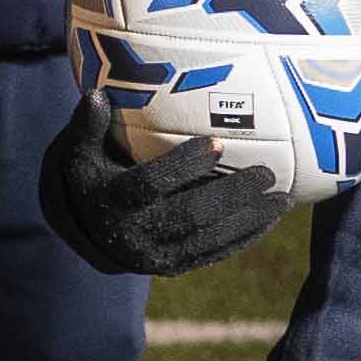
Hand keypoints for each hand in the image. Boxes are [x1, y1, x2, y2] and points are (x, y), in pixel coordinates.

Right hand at [39, 100, 284, 281]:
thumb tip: (96, 93)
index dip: (184, 166)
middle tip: (266, 175)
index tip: (217, 144)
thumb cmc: (90, 177)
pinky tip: (268, 220)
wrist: (87, 231)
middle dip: (232, 196)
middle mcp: (137, 232)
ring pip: (209, 239)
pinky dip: (244, 238)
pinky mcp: (174, 267)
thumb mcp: (79, 151)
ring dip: (249, 220)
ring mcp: (157, 255)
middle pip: (190, 215)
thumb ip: (88, 125)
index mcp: (114, 200)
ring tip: (282, 200)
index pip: (150, 184)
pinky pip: (214, 253)